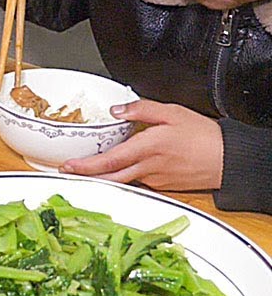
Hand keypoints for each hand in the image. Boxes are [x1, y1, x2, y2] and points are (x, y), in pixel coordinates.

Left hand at [60, 99, 222, 191]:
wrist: (228, 159)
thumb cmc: (205, 137)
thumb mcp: (173, 113)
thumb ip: (142, 109)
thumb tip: (118, 110)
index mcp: (148, 148)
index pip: (110, 160)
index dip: (86, 166)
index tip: (68, 166)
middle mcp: (149, 167)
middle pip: (110, 177)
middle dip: (86, 176)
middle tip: (67, 172)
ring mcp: (155, 179)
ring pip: (123, 180)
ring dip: (103, 178)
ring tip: (85, 171)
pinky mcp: (162, 186)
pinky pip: (138, 181)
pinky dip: (124, 177)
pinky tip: (118, 171)